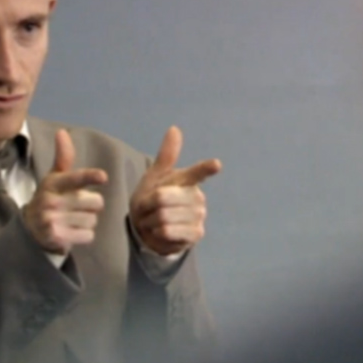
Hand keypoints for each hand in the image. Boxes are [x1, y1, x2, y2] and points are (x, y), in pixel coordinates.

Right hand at [23, 129, 107, 253]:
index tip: (103, 176)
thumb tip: (62, 131)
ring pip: (92, 220)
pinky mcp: (57, 237)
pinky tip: (71, 232)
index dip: (90, 176)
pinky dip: (84, 235)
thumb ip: (64, 157)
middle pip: (95, 202)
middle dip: (92, 206)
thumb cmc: (50, 198)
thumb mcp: (55, 178)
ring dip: (87, 221)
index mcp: (53, 183)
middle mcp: (51, 201)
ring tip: (72, 220)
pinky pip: (88, 235)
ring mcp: (52, 220)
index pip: (75, 178)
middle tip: (76, 207)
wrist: (30, 229)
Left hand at [130, 126, 221, 255]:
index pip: (199, 172)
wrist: (150, 229)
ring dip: (150, 220)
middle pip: (162, 198)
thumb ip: (166, 155)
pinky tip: (161, 232)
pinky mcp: (196, 233)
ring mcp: (199, 216)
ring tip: (153, 222)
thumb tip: (174, 128)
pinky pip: (168, 231)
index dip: (207, 168)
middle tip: (147, 209)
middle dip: (147, 205)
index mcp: (188, 180)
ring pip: (163, 216)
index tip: (216, 164)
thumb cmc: (153, 199)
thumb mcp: (155, 177)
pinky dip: (157, 232)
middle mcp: (197, 197)